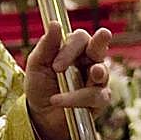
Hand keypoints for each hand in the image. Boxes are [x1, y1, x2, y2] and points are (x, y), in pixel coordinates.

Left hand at [24, 22, 111, 139]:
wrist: (40, 116)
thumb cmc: (39, 86)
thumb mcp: (37, 65)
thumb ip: (46, 45)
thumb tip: (55, 23)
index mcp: (74, 50)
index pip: (80, 38)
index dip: (70, 48)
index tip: (55, 66)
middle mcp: (88, 62)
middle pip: (100, 47)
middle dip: (101, 41)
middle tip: (104, 34)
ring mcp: (96, 81)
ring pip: (101, 72)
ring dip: (92, 75)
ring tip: (86, 76)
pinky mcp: (99, 101)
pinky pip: (96, 96)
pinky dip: (76, 99)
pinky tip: (58, 101)